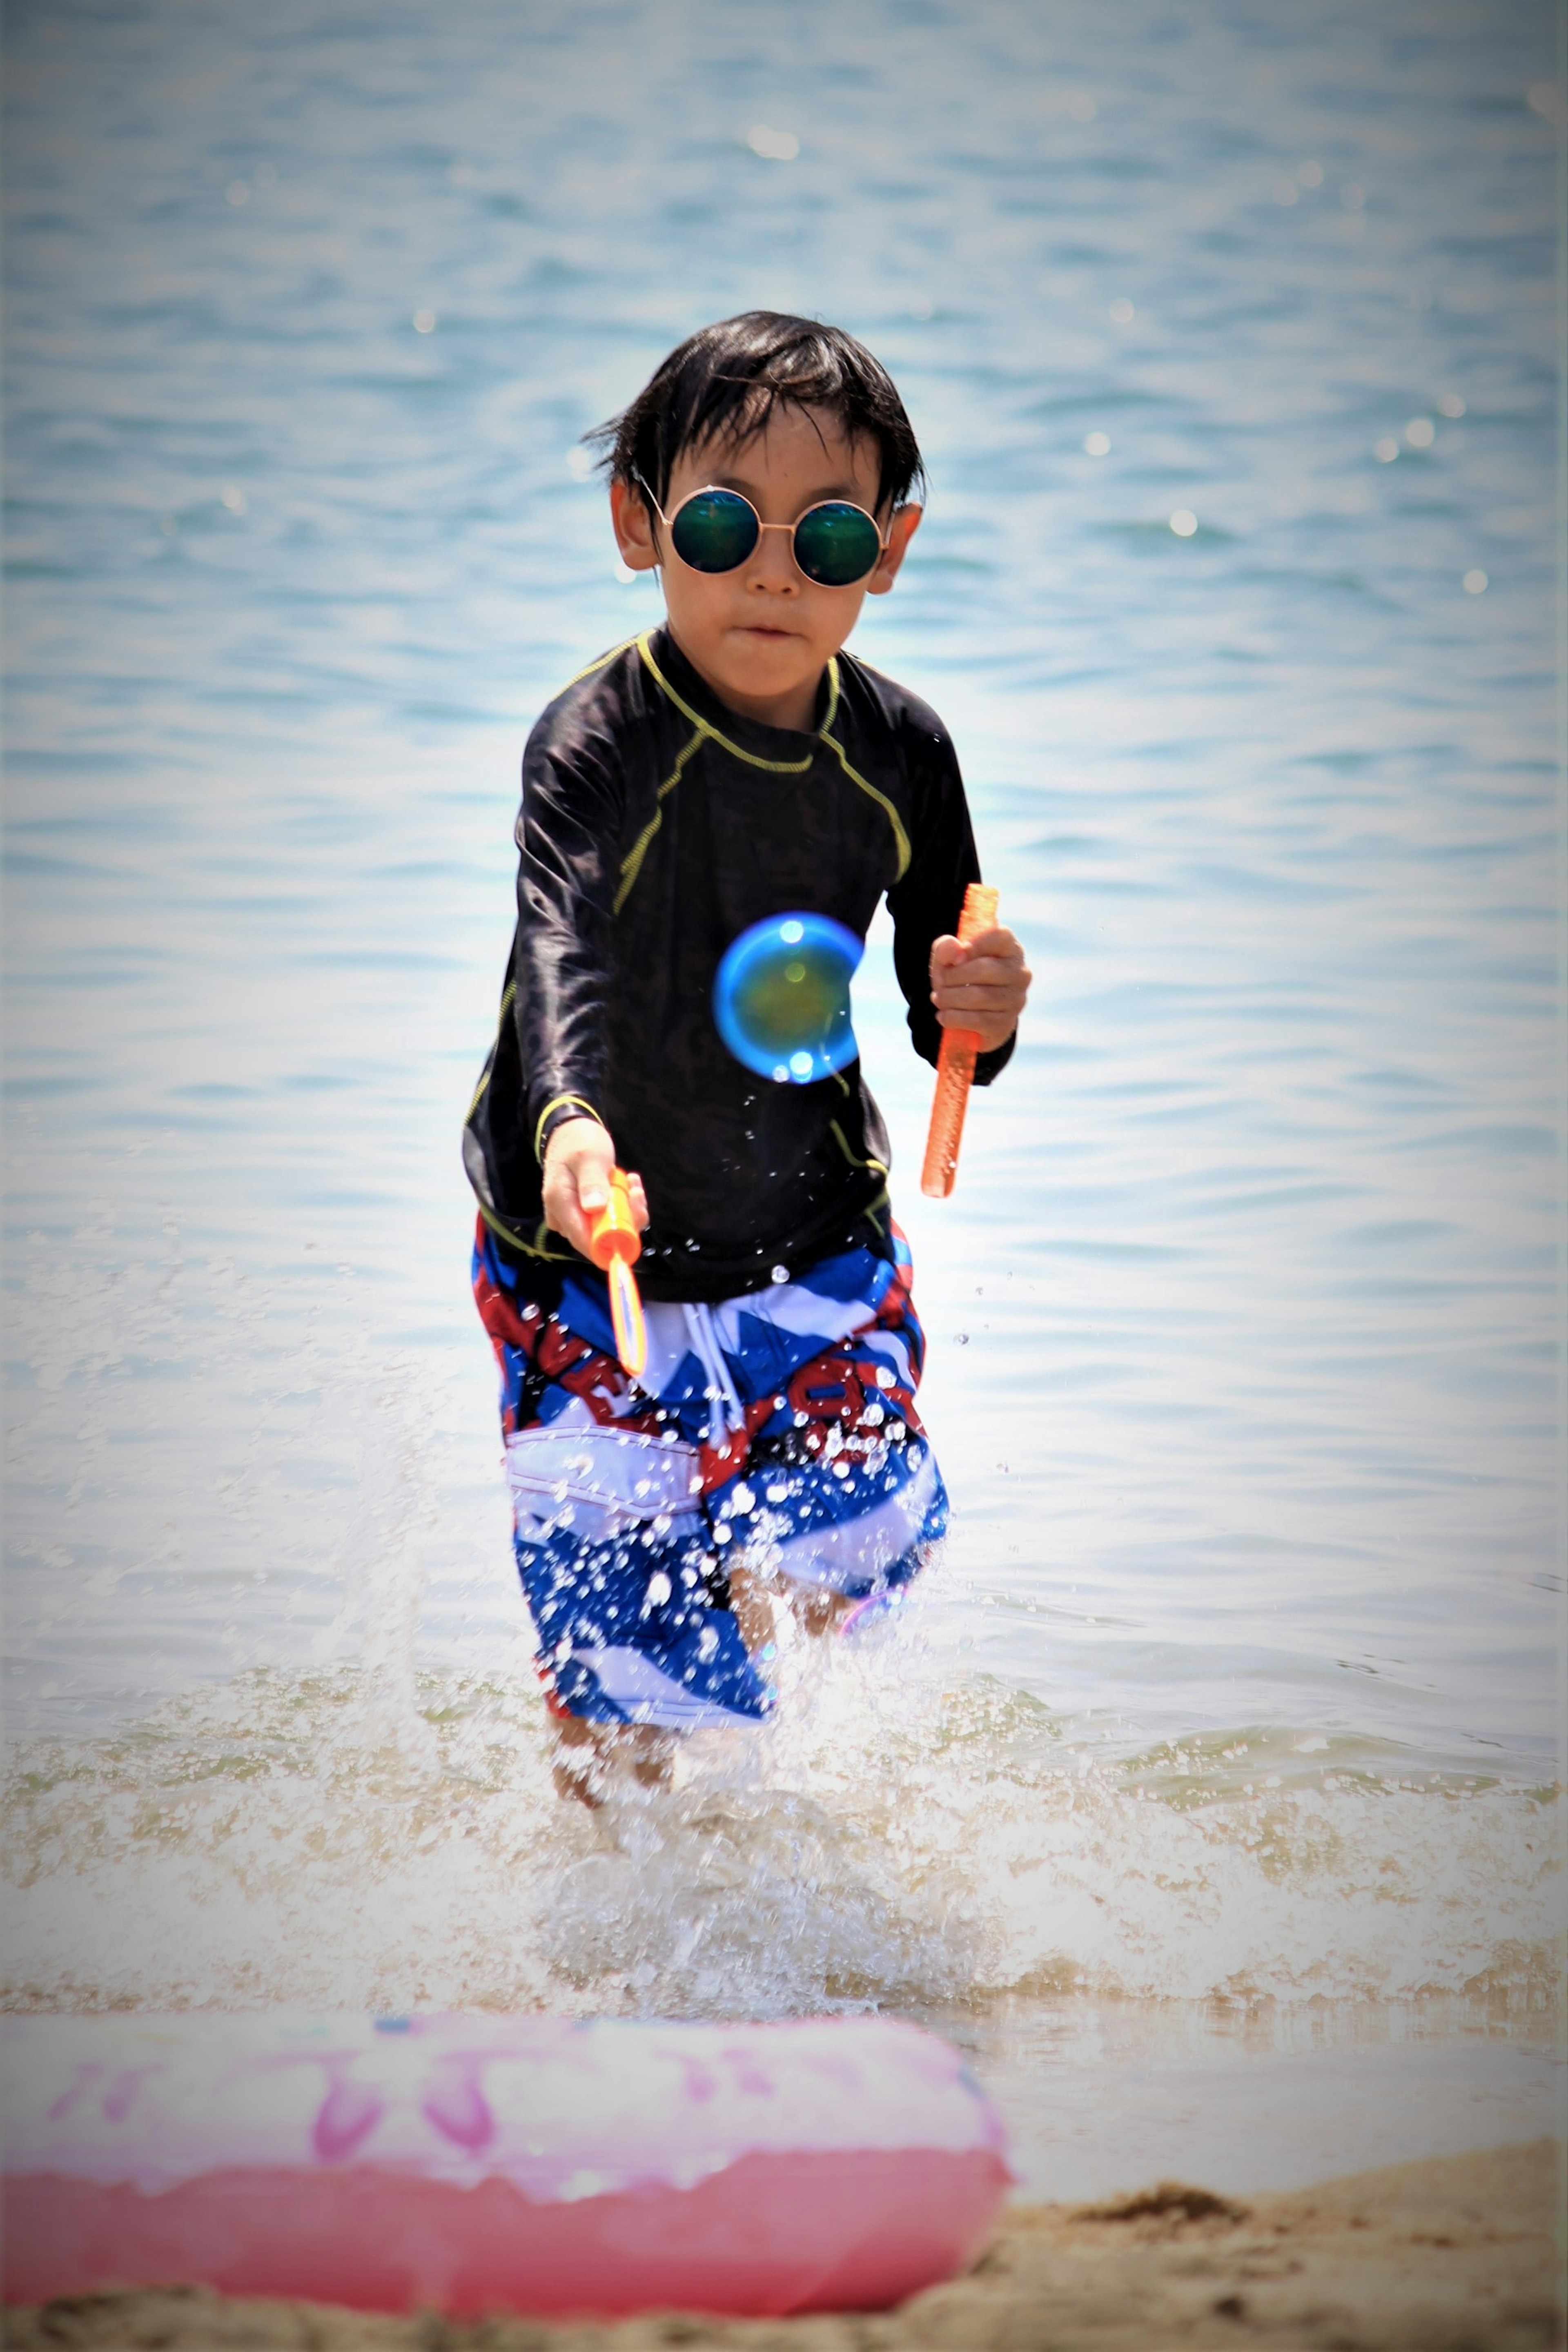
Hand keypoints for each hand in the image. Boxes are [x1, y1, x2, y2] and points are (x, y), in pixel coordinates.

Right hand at [541, 1116, 648, 1258]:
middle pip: (597, 1237)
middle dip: (624, 1220)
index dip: (610, 1241)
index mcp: (559, 1203)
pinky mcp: (584, 1213)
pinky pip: (606, 1219)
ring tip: (633, 1183)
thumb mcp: (589, 1157)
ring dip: (626, 1210)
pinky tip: (629, 1184)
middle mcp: (563, 1216)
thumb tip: (593, 1208)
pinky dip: (622, 1206)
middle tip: (637, 1192)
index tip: (634, 1221)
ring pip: (605, 1228)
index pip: (583, 1240)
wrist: (571, 1132)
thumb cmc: (579, 1141)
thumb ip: (591, 1181)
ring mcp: (573, 1216)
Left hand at [929, 925, 1030, 1053]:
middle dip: (953, 976)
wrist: (969, 1015)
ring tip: (938, 998)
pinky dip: (953, 1018)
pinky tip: (943, 1016)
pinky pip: (977, 1020)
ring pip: (978, 996)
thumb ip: (946, 948)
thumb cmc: (961, 977)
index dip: (975, 944)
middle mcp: (1019, 973)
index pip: (1000, 936)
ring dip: (949, 998)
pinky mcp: (1006, 1024)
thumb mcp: (949, 959)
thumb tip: (955, 949)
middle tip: (938, 983)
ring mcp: (1016, 1000)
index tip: (955, 958)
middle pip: (984, 969)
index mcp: (1010, 948)